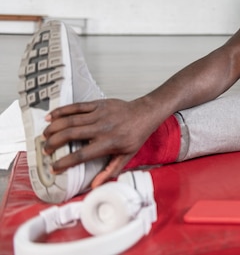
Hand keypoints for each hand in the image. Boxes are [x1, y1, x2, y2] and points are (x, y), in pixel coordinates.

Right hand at [43, 98, 160, 187]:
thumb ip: (110, 171)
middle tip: (46, 150)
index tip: (54, 168)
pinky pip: (76, 107)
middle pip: (70, 135)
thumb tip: (95, 185)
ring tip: (44, 136)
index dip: (65, 163)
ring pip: (70, 120)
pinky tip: (50, 117)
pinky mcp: (98, 104)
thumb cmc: (136, 135)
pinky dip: (61, 111)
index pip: (81, 155)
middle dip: (53, 144)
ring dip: (53, 128)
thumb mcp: (127, 156)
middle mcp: (102, 128)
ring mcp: (99, 114)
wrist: (145, 113)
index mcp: (109, 143)